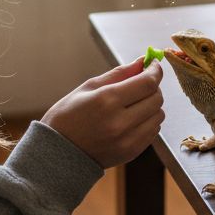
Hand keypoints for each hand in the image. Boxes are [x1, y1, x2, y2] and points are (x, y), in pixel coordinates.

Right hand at [42, 58, 164, 167]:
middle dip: (153, 87)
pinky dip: (148, 121)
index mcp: (106, 100)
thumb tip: (142, 61)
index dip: (155, 71)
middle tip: (142, 83)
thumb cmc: (68, 116)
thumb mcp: (88, 88)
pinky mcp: (131, 152)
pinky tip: (133, 119)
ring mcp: (127, 140)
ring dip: (152, 105)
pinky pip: (153, 132)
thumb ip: (119, 73)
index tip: (153, 66)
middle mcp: (120, 121)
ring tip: (136, 103)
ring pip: (158, 115)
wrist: (56, 153)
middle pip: (156, 98)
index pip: (147, 83)